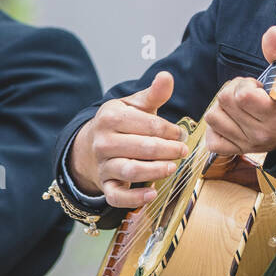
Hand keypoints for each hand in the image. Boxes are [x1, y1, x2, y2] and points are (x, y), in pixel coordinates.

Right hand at [69, 71, 189, 208]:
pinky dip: (134, 199)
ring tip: (172, 167)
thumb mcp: (135, 106)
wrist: (93, 145)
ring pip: (129, 170)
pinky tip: (152, 194)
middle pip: (140, 147)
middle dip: (166, 149)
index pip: (145, 124)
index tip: (181, 134)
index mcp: (110, 117)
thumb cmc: (122, 124)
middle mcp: (103, 141)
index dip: (168, 130)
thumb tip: (166, 76)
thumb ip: (154, 94)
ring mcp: (103, 164)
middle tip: (183, 150)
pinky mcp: (105, 185)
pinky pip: (116, 196)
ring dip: (154, 170)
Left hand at [203, 25, 275, 155]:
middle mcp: (264, 133)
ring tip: (240, 106)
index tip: (258, 86)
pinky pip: (211, 138)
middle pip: (224, 100)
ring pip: (213, 116)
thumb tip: (271, 32)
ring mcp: (249, 144)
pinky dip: (216, 127)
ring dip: (223, 106)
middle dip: (234, 90)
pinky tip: (231, 121)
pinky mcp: (237, 151)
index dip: (246, 84)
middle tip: (249, 93)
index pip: (243, 96)